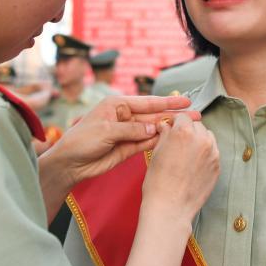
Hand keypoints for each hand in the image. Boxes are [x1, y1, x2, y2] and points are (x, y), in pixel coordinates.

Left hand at [37, 94, 200, 199]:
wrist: (69, 164)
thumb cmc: (81, 140)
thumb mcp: (106, 131)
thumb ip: (132, 130)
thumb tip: (155, 129)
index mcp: (117, 105)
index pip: (147, 102)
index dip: (167, 102)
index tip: (185, 101)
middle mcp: (124, 117)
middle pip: (154, 116)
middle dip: (174, 116)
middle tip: (195, 116)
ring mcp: (127, 133)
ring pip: (153, 130)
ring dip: (170, 130)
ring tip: (189, 130)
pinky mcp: (128, 148)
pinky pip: (146, 143)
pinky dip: (159, 142)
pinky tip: (173, 141)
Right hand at [141, 114, 219, 225]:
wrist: (170, 208)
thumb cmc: (158, 181)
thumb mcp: (156, 152)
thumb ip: (165, 134)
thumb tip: (167, 126)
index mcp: (183, 132)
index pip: (182, 117)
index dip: (175, 123)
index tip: (171, 129)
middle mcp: (201, 139)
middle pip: (196, 125)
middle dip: (187, 130)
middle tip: (178, 143)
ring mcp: (213, 153)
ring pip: (207, 137)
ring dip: (198, 140)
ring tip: (187, 154)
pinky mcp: (218, 166)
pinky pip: (212, 152)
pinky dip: (204, 153)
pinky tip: (193, 165)